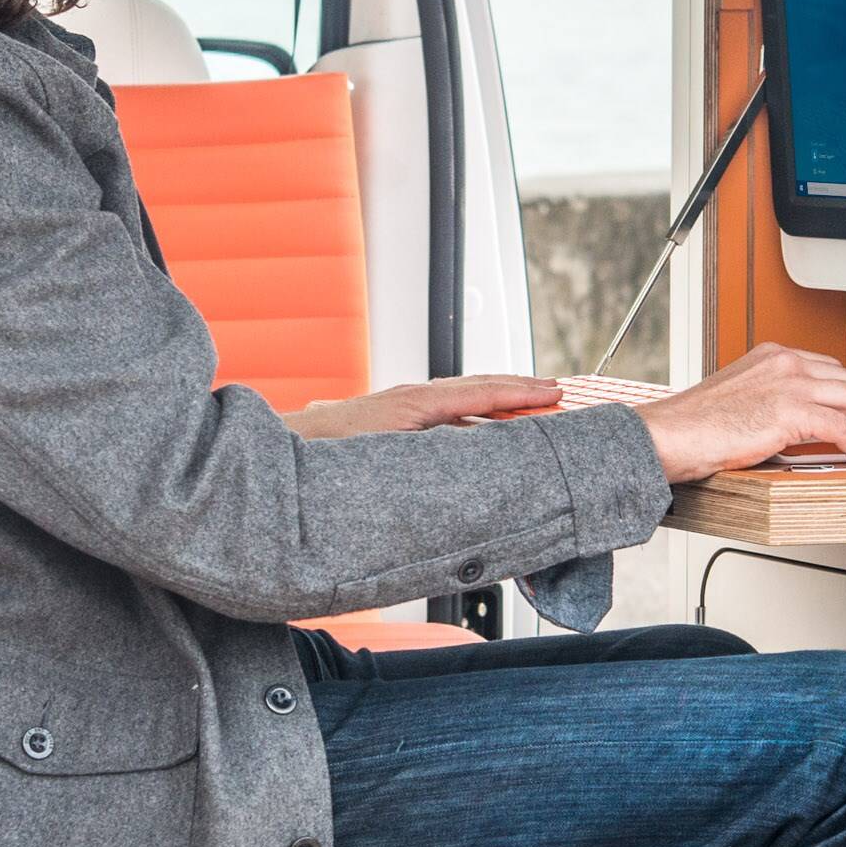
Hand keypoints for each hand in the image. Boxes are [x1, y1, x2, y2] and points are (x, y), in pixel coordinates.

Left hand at [284, 373, 565, 438]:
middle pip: (477, 388)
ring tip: (531, 403)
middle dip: (519, 389)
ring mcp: (404, 406)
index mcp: (415, 404)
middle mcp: (413, 398)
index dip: (521, 392)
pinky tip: (483, 426)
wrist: (287, 449)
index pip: (481, 392)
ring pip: (462, 398)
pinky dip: (473, 412)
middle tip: (558, 391)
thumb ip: (430, 456)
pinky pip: (444, 410)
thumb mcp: (386, 459)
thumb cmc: (328, 457)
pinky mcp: (395, 418)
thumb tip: (474, 450)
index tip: (555, 391)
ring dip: (498, 399)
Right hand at [634, 346, 845, 480]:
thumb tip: (804, 428)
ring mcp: (789, 383)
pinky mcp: (789, 411)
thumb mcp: (741, 400)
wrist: (668, 436)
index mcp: (773, 355)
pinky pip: (840, 426)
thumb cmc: (694, 427)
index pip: (833, 368)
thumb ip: (774, 403)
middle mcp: (786, 362)